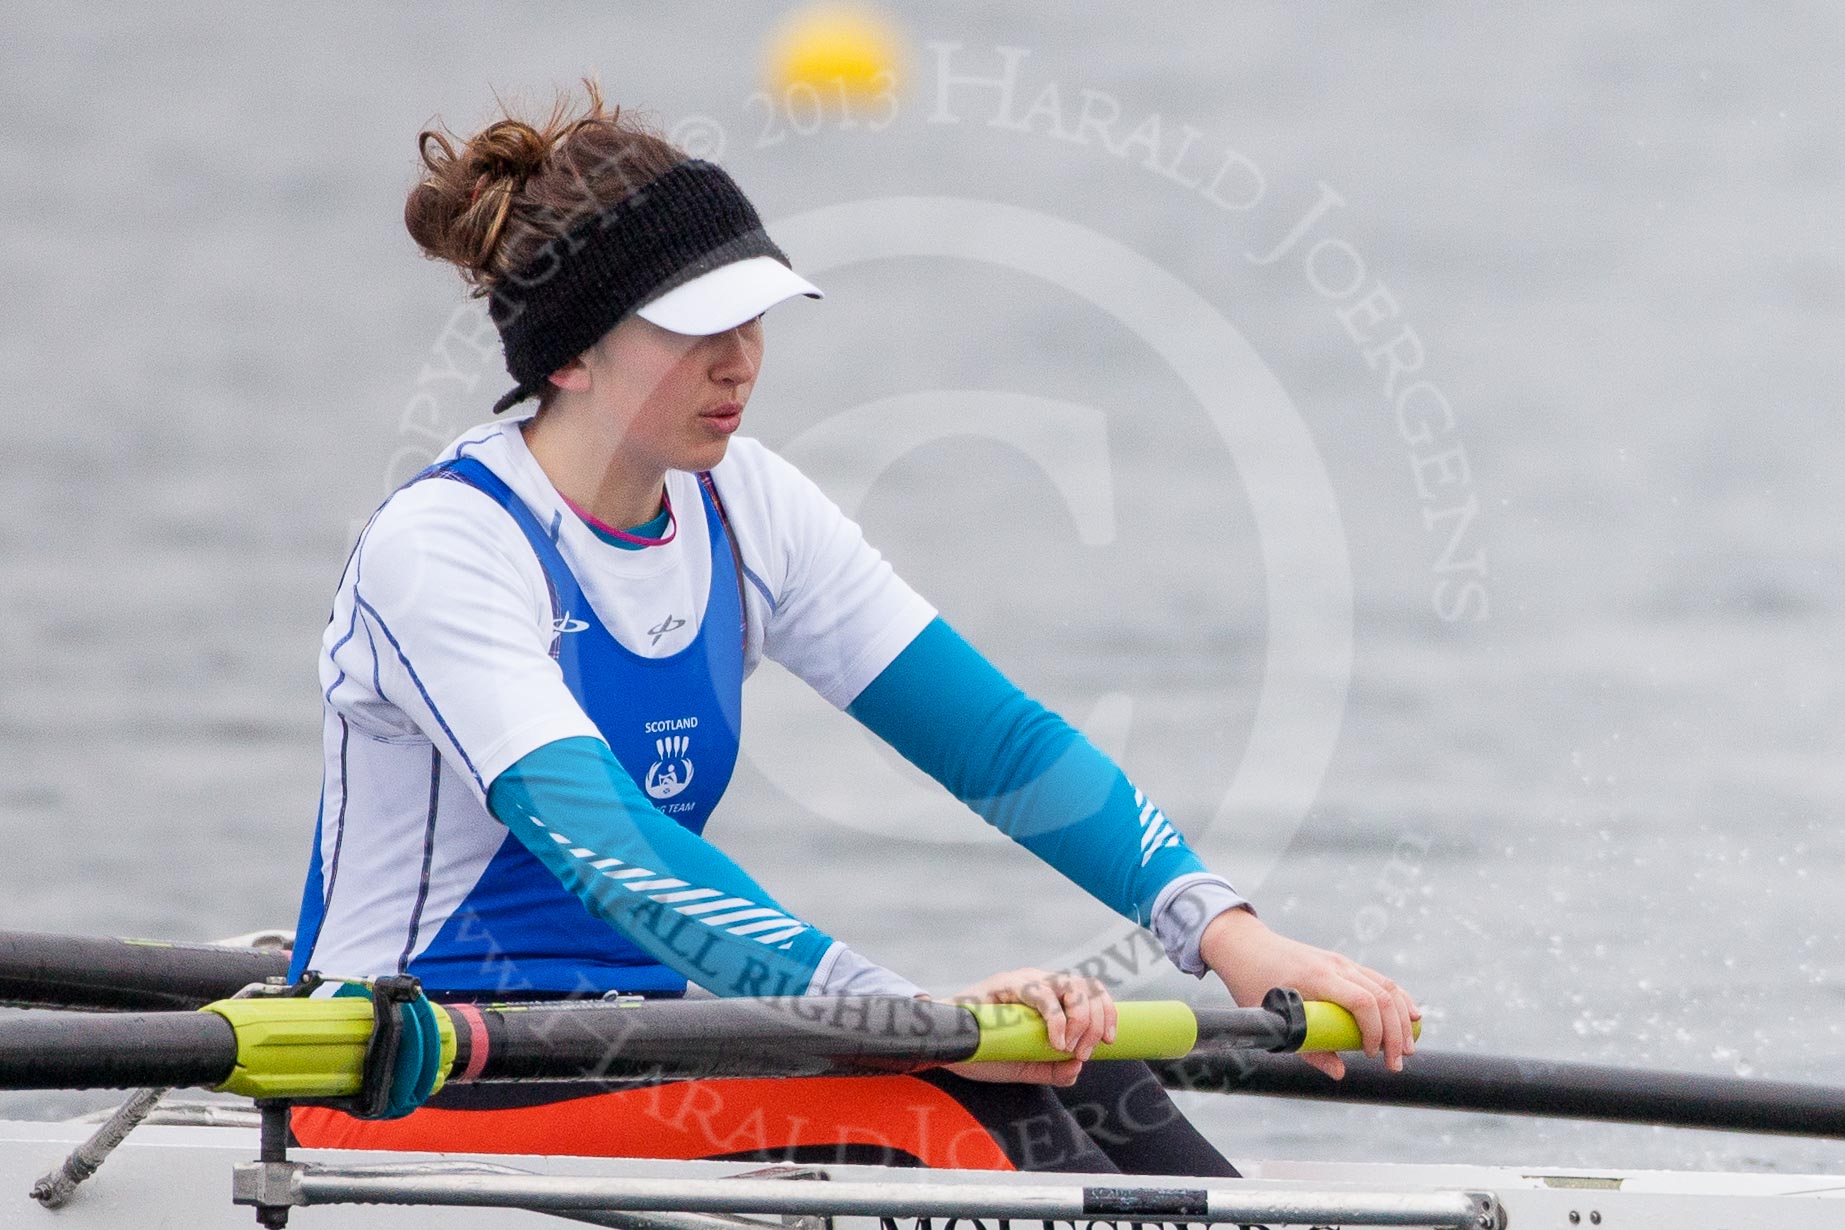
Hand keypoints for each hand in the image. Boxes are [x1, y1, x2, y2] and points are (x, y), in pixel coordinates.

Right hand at [935, 967, 1115, 1086]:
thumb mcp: (1025, 1065)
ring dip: (1080, 1018)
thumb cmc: (985, 1050)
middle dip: (1095, 1021)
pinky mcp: (1006, 984)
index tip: (1110, 1042)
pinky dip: (1056, 1017)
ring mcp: (1024, 980)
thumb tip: (1077, 1067)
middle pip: (1087, 987)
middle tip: (1084, 1052)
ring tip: (1069, 1046)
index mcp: (1051, 997)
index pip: (1091, 992)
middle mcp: (1042, 982)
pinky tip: (1056, 1040)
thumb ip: (1051, 1068)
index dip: (1107, 1013)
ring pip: (1070, 985)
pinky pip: (1041, 993)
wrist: (946, 1046)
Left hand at [1200, 907, 1418, 1078]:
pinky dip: (1398, 999)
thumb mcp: (1271, 1020)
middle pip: (1383, 996)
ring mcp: (1341, 962)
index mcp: (1316, 977)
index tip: (1370, 1056)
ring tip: (1409, 1048)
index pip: (1362, 1002)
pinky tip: (1411, 1015)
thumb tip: (1339, 1072)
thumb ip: (1306, 1048)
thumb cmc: (1252, 983)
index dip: (1375, 1032)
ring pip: (1387, 986)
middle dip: (1396, 1033)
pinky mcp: (1343, 963)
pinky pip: (1379, 980)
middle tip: (1397, 1063)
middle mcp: (1335, 965)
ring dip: (1403, 1018)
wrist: (1244, 945)